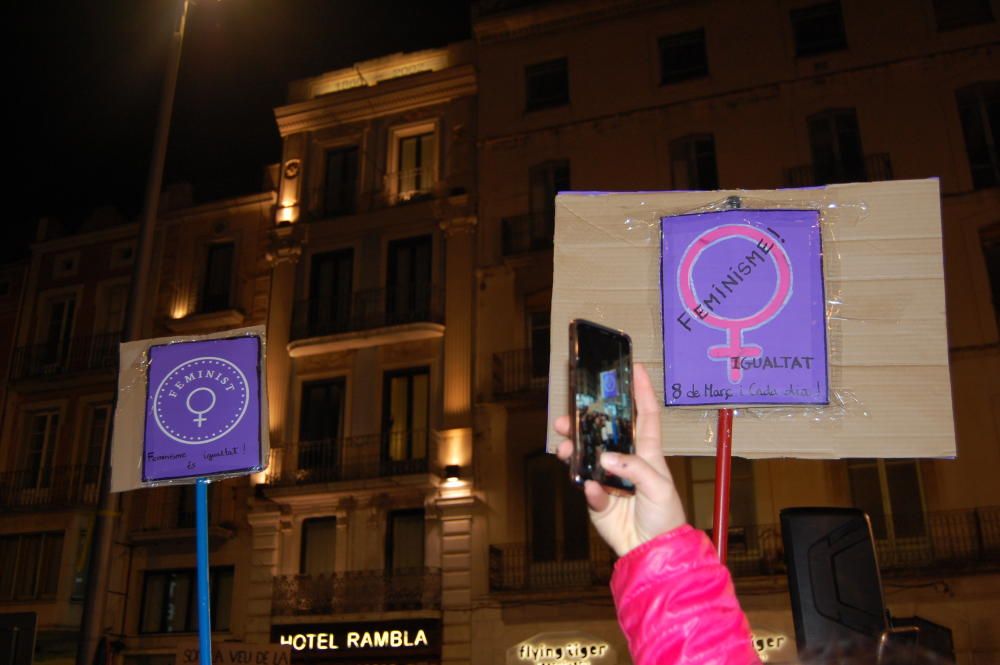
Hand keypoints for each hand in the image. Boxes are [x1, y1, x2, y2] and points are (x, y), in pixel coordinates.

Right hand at [556, 363, 685, 555]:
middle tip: (567, 413)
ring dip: (573, 448)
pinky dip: (586, 488)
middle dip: (586, 418)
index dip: (641, 391)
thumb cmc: (665, 515)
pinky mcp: (597, 498)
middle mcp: (626, 460)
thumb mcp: (659, 488)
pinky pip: (586, 486)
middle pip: (603, 431)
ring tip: (563, 446)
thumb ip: (634, 469)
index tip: (634, 368)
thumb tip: (604, 458)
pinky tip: (591, 490)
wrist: (652, 551)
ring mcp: (609, 478)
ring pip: (586, 455)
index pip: (646, 415)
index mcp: (648, 452)